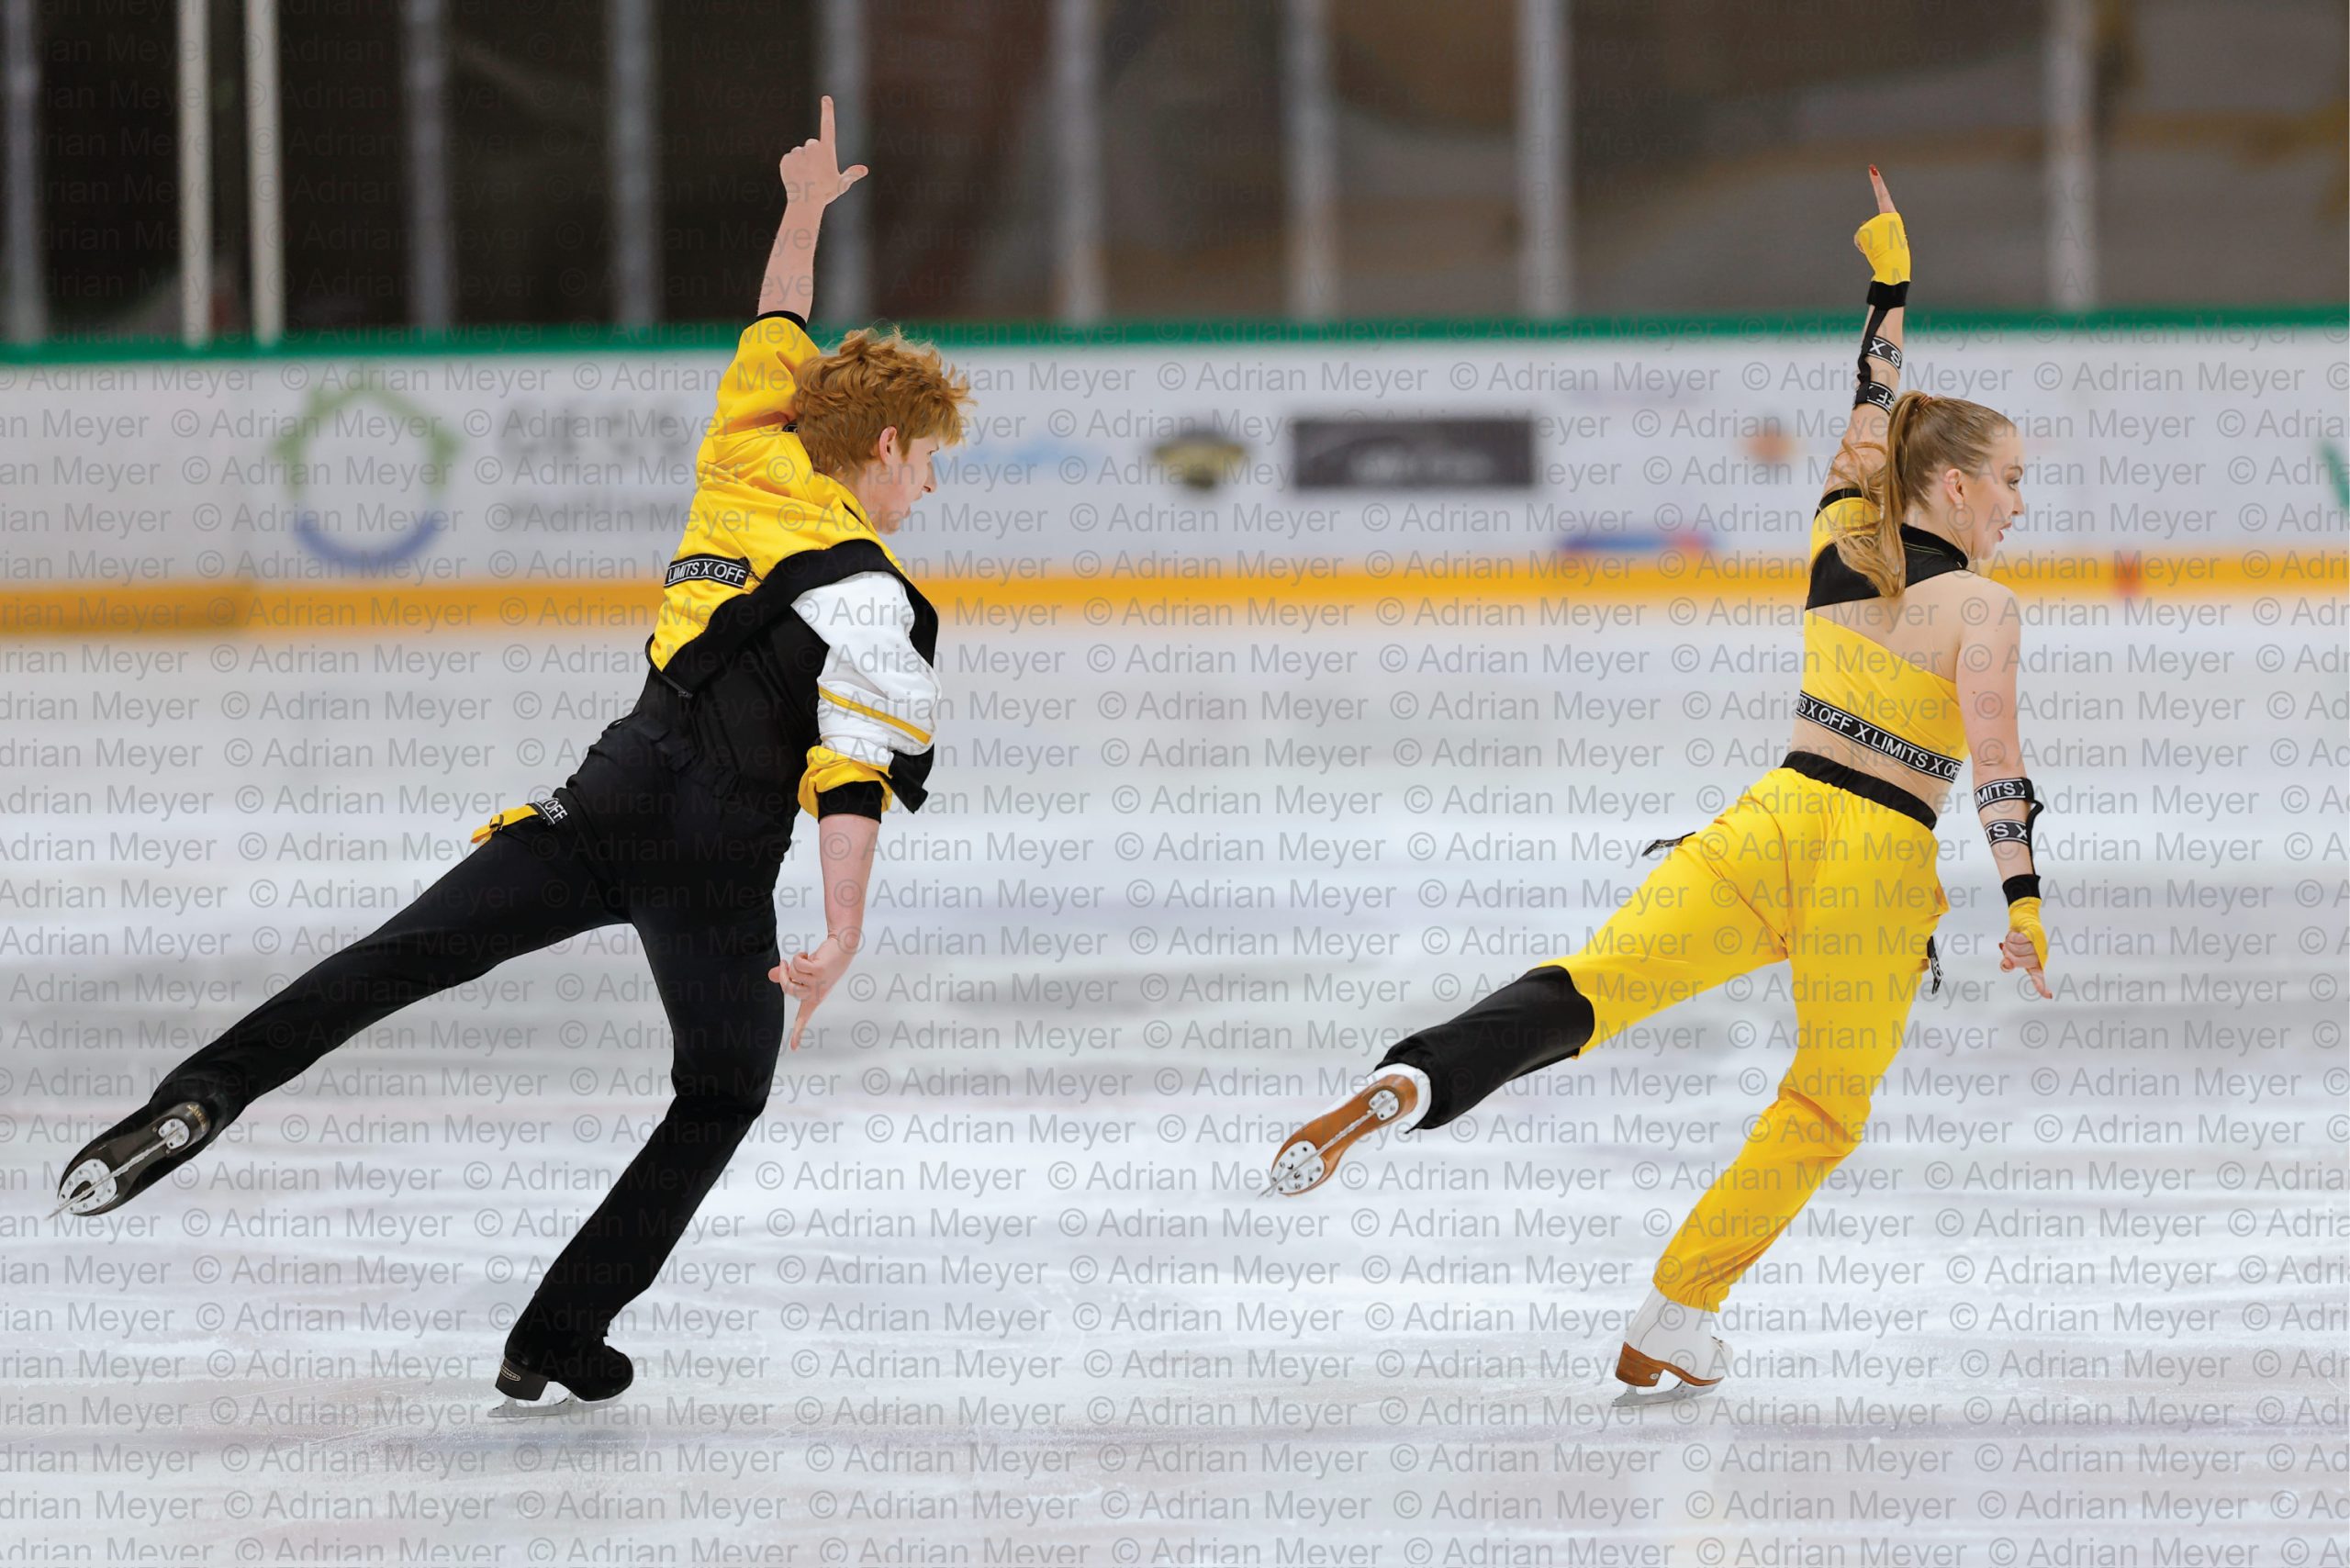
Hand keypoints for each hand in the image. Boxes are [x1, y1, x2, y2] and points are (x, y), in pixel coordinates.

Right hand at [771, 933, 856, 1050]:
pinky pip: (798, 965)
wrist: (842, 947)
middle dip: (783, 973)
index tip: (794, 1048)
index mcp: (814, 998)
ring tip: (806, 958)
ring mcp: (819, 983)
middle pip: (788, 988)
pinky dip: (799, 956)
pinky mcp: (820, 971)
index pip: (803, 1017)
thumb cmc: (822, 961)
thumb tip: (771, 975)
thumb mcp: (804, 971)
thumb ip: (787, 974)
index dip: (797, 1033)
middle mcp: (817, 993)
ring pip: (793, 973)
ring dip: (795, 961)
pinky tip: (808, 955)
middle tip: (784, 963)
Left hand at [778, 95, 867, 209]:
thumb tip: (864, 169)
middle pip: (812, 145)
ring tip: (805, 177)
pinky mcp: (786, 159)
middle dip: (813, 154)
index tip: (826, 98)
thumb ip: (851, 174)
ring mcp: (798, 152)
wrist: (805, 201)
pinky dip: (791, 167)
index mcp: (827, 150)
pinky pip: (789, 160)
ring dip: (802, 162)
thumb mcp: (841, 184)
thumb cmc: (825, 193)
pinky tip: (796, 178)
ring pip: (799, 153)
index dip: (828, 111)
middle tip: (815, 172)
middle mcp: (812, 147)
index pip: (828, 126)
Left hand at [1854, 165, 1908, 284]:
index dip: (1877, 182)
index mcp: (1892, 215)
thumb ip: (1878, 228)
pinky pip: (1857, 239)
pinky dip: (1860, 247)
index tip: (1872, 169)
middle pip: (1869, 225)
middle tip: (1883, 245)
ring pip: (1863, 233)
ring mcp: (1874, 221)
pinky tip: (1870, 250)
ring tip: (1879, 248)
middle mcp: (1884, 215)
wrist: (1894, 264)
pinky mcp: (1865, 229)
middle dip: (1870, 237)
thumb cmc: (1893, 254)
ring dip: (1866, 243)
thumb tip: (1862, 224)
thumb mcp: (1888, 237)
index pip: (1883, 195)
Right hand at [2000, 900, 2051, 999]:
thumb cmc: (2018, 940)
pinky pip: (2017, 939)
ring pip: (2015, 949)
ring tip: (2015, 938)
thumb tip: (2005, 965)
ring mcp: (2037, 944)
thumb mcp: (2011, 953)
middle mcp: (2038, 955)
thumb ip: (2008, 963)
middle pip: (2015, 961)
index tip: (2049, 996)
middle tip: (2011, 946)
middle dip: (2009, 953)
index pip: (2037, 977)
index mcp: (2035, 963)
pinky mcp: (2033, 933)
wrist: (2023, 917)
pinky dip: (2013, 936)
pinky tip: (2016, 933)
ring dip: (2010, 943)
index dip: (2041, 987)